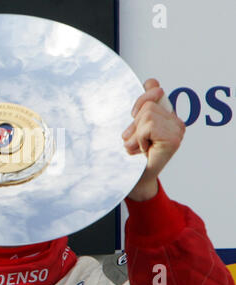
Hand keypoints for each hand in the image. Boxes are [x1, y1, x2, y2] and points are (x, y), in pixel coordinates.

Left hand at [122, 79, 185, 200]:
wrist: (135, 178)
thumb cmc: (132, 155)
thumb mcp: (134, 126)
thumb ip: (142, 106)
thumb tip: (152, 81)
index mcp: (167, 116)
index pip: (155, 89)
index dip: (142, 97)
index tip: (133, 114)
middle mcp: (176, 122)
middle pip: (148, 104)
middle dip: (134, 124)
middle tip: (133, 141)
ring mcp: (177, 130)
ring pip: (147, 115)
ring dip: (136, 133)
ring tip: (138, 147)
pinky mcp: (174, 138)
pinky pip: (148, 127)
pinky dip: (140, 139)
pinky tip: (143, 150)